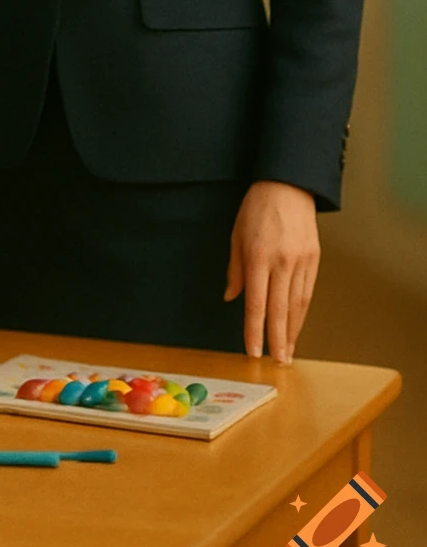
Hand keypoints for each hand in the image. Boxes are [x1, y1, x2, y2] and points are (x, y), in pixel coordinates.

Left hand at [224, 181, 319, 363]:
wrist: (288, 184)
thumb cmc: (256, 208)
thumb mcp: (236, 235)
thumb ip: (235, 269)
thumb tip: (231, 297)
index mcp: (258, 256)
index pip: (256, 303)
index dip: (254, 330)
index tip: (253, 351)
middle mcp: (282, 262)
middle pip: (280, 310)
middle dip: (278, 339)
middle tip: (277, 362)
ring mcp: (301, 261)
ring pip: (297, 304)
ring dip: (293, 331)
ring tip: (288, 351)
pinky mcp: (314, 259)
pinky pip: (308, 292)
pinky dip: (302, 312)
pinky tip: (297, 325)